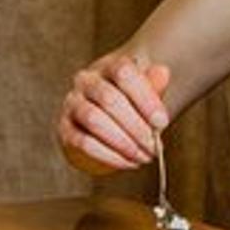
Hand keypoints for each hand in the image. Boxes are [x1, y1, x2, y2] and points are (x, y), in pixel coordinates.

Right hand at [56, 55, 171, 175]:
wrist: (107, 118)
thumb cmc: (130, 103)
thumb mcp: (145, 92)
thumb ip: (154, 84)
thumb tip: (163, 73)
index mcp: (108, 66)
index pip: (124, 73)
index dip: (145, 98)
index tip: (162, 122)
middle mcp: (85, 81)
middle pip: (109, 99)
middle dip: (136, 127)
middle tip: (154, 146)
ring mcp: (72, 104)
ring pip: (94, 120)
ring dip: (123, 142)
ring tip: (143, 156)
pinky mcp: (65, 128)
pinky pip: (83, 142)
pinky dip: (108, 155)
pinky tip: (127, 162)